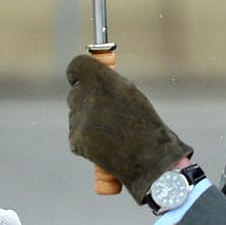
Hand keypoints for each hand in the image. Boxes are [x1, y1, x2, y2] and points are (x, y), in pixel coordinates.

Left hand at [66, 53, 190, 204]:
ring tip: (113, 130)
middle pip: (76, 92)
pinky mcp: (76, 140)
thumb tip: (90, 76)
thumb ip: (107, 82)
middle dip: (87, 98)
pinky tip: (106, 143)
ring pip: (76, 114)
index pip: (77, 66)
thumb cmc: (144, 123)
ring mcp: (79, 120)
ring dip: (89, 119)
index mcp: (101, 80)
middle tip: (107, 110)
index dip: (80, 73)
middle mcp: (86, 97)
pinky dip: (88, 138)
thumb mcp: (130, 92)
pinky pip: (77, 133)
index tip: (85, 78)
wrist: (149, 158)